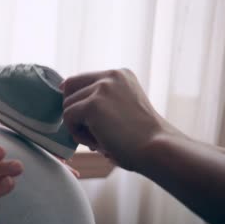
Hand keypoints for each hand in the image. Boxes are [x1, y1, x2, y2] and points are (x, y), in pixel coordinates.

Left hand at [61, 69, 179, 170]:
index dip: (75, 100)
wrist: (157, 149)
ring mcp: (102, 88)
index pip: (81, 80)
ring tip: (99, 141)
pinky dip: (77, 134)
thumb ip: (101, 102)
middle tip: (90, 133)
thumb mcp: (123, 109)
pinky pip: (68, 118)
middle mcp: (111, 76)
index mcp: (121, 75)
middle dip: (73, 111)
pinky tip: (97, 143)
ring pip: (67, 106)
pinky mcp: (92, 104)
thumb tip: (68, 110)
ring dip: (78, 126)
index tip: (82, 119)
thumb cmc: (141, 139)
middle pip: (69, 88)